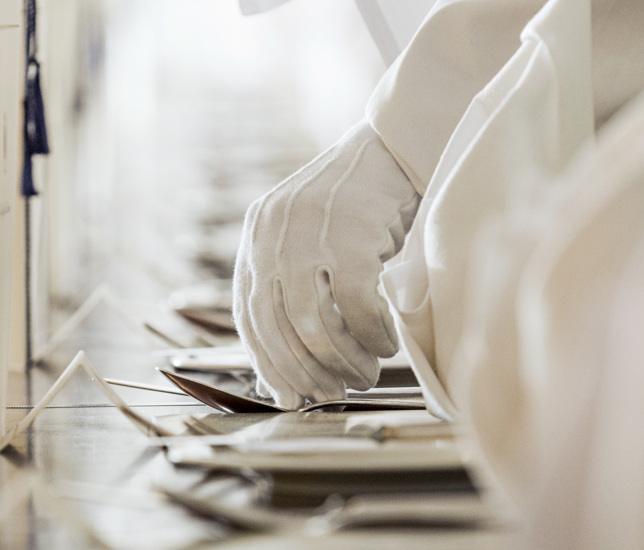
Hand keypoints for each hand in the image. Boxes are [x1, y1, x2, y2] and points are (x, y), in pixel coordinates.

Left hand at [234, 120, 420, 408]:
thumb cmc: (356, 204)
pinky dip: (372, 336)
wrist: (394, 147)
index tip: (290, 397)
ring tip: (365, 375)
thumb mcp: (307, 237)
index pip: (248, 314)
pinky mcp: (352, 235)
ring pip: (315, 324)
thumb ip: (290, 287)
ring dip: (343, 360)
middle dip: (306, 371)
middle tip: (334, 393)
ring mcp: (311, 233)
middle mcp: (274, 233)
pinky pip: (356, 307)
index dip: (267, 363)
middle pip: (277, 326)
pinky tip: (385, 345)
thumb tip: (283, 375)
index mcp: (256, 234)